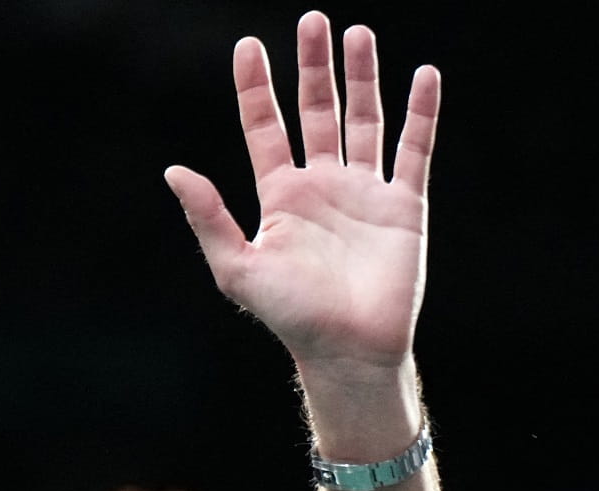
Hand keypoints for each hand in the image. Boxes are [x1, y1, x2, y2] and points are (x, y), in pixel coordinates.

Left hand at [166, 11, 437, 373]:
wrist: (349, 350)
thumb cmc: (290, 316)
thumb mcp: (238, 267)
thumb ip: (209, 218)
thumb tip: (174, 171)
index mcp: (281, 196)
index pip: (264, 127)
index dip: (256, 87)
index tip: (248, 46)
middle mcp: (322, 186)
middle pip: (317, 112)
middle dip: (313, 67)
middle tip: (312, 20)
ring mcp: (364, 192)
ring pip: (364, 120)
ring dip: (362, 78)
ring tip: (358, 33)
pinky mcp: (404, 204)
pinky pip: (414, 149)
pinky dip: (420, 113)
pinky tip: (423, 76)